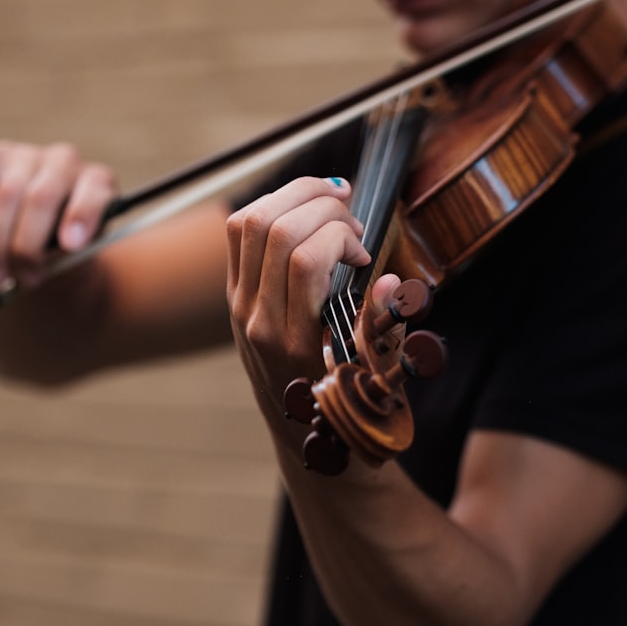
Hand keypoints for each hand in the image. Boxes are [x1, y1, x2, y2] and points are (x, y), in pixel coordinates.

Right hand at [0, 140, 116, 289]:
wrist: (38, 235)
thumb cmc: (62, 248)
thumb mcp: (75, 258)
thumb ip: (64, 260)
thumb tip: (28, 270)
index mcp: (98, 183)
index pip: (95, 193)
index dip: (82, 216)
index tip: (71, 245)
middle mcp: (64, 162)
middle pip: (42, 199)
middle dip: (27, 247)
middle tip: (24, 280)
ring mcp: (24, 155)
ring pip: (6, 195)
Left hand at [226, 176, 370, 409]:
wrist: (302, 430)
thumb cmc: (347, 402)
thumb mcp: (378, 372)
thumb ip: (385, 325)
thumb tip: (391, 280)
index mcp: (295, 342)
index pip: (306, 261)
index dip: (342, 238)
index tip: (365, 255)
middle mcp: (258, 319)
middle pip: (277, 229)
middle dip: (323, 207)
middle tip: (355, 224)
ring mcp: (240, 304)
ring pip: (252, 220)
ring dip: (296, 196)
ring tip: (333, 202)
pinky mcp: (234, 292)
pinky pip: (240, 231)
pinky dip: (273, 205)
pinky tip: (305, 210)